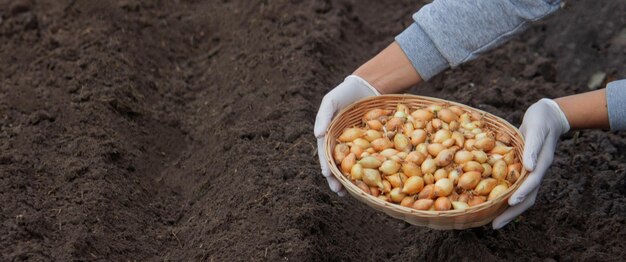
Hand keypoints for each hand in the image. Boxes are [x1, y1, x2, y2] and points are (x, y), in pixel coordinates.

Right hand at [314, 75, 379, 195]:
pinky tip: (372, 181)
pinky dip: (369, 170)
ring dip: (351, 179)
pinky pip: (369, 158)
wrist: (365, 86)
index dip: (326, 166)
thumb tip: (315, 135)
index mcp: (329, 136)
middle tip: (338, 192)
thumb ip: (323, 116)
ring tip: (352, 194)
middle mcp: (341, 144)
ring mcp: (356, 145)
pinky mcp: (370, 144)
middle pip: (338, 165)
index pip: (326, 154)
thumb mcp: (330, 101)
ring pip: (353, 165)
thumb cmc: (344, 94)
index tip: (327, 176)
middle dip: (337, 180)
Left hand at [493, 98, 569, 228]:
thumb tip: (530, 167)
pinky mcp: (522, 169)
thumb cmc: (541, 119)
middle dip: (512, 212)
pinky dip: (504, 197)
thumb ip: (534, 146)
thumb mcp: (537, 128)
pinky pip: (514, 187)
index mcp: (542, 162)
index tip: (511, 203)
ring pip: (521, 196)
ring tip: (492, 222)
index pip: (533, 182)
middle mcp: (536, 171)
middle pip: (527, 198)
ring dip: (508, 210)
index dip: (523, 193)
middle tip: (495, 226)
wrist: (548, 115)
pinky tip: (490, 202)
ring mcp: (530, 172)